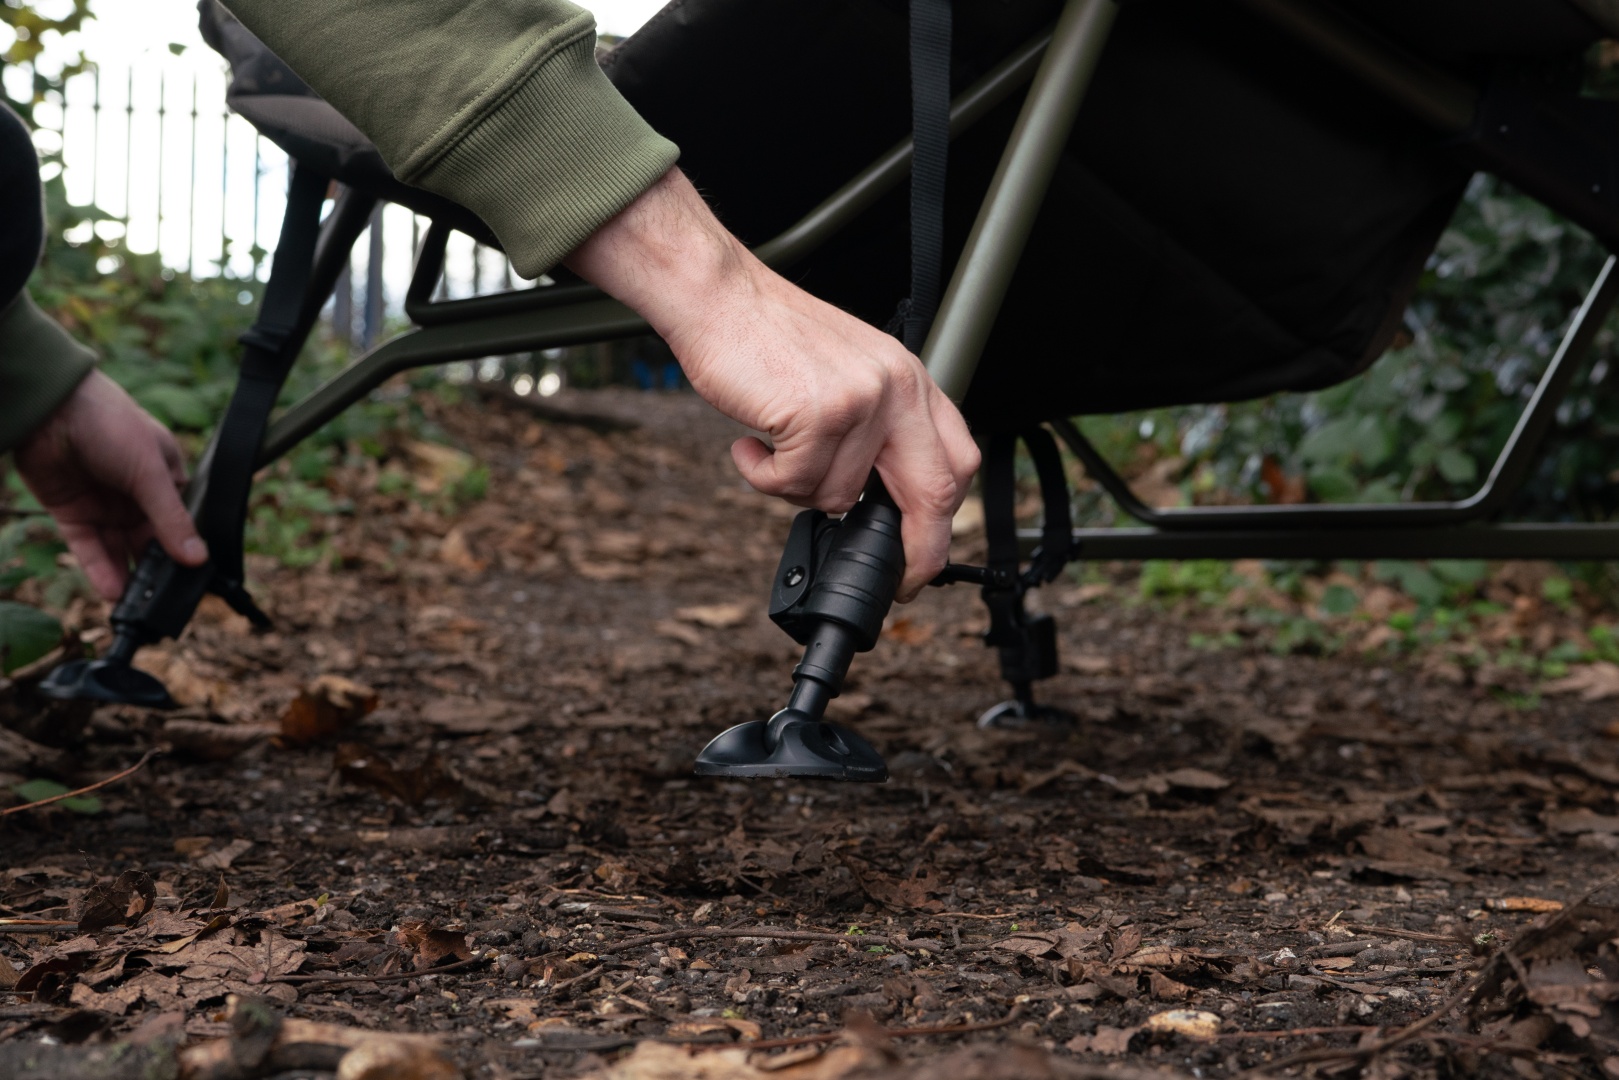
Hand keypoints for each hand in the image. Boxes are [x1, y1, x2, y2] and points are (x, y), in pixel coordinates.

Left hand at [14, 370, 206, 599]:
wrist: (51, 408)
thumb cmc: (110, 423)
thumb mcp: (150, 473)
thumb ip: (171, 519)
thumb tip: (198, 558)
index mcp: (165, 478)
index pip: (181, 524)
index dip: (186, 551)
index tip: (192, 582)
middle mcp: (136, 495)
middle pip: (150, 542)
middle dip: (156, 571)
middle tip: (163, 602)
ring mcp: (103, 505)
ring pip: (119, 550)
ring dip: (128, 577)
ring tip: (136, 607)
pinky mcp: (72, 513)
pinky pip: (89, 548)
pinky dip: (100, 569)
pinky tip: (112, 591)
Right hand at [565, 169, 979, 599]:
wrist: (718, 295)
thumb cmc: (771, 338)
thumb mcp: (849, 373)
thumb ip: (876, 430)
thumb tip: (879, 504)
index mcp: (910, 379)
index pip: (956, 462)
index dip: (944, 522)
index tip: (924, 556)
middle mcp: (896, 387)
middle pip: (932, 492)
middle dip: (917, 551)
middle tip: (894, 581)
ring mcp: (860, 401)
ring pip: (841, 495)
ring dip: (798, 490)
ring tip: (773, 450)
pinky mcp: (816, 414)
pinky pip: (794, 484)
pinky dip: (763, 477)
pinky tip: (751, 444)